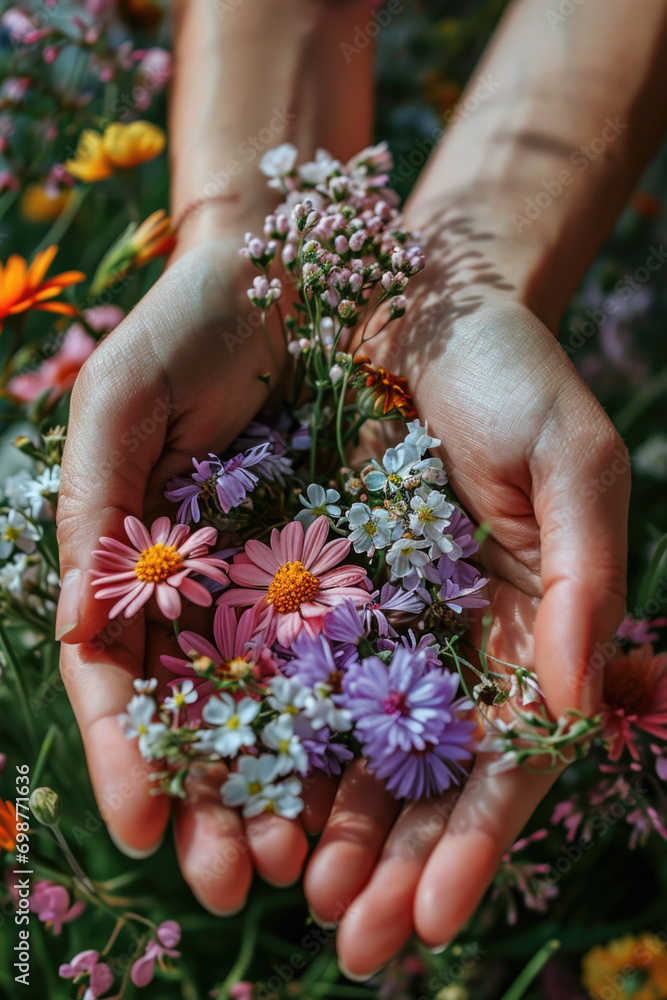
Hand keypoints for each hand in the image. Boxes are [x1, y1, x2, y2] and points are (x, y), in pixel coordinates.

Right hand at [56, 233, 332, 913]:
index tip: (139, 824)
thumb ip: (96, 515)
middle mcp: (202, 592)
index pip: (122, 681)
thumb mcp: (119, 409)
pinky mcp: (345, 567)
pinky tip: (358, 785)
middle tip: (233, 879)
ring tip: (299, 863)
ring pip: (274, 707)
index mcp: (136, 568)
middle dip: (208, 802)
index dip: (127, 753)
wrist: (287, 274)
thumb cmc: (188, 329)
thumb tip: (78, 628)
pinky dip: (345, 724)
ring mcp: (273, 585)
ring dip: (279, 789)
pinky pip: (343, 653)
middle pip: (200, 717)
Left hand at [303, 233, 629, 974]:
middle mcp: (450, 645)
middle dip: (390, 863)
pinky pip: (287, 674)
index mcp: (525, 632)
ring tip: (287, 891)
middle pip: (423, 779)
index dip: (475, 844)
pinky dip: (271, 738)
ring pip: (350, 748)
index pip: (507, 762)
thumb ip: (582, 584)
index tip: (431, 918)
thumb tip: (570, 697)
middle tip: (349, 940)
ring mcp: (378, 623)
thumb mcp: (572, 469)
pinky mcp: (310, 587)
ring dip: (325, 825)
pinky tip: (244, 794)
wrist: (426, 306)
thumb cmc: (514, 378)